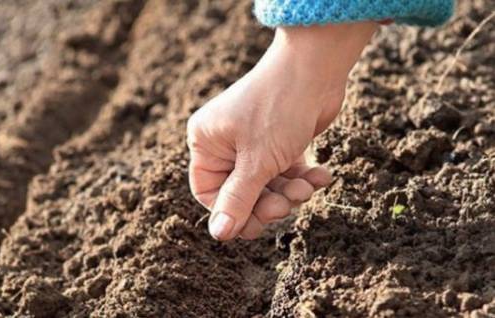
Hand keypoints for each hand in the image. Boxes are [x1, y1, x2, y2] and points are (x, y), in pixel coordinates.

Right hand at [187, 22, 377, 240]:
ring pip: (267, 185)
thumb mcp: (257, 162)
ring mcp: (254, 141)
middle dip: (268, 202)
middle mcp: (226, 142)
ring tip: (307, 185)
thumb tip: (218, 234)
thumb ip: (238, 200)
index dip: (232, 211)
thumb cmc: (279, 109)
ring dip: (290, 191)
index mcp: (207, 142)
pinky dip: (304, 177)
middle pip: (241, 192)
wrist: (316, 68)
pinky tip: (322, 175)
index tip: (257, 223)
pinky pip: (286, 171)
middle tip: (287, 203)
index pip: (209, 193)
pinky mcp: (279, 141)